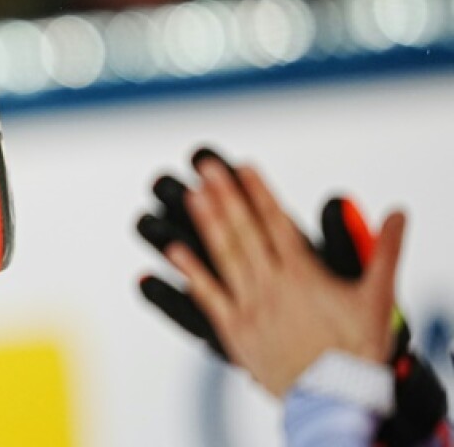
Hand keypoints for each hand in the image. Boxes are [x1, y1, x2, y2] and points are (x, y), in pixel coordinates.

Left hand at [152, 153, 404, 397]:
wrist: (338, 403)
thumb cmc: (359, 353)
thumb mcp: (378, 298)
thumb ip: (384, 251)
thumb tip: (398, 215)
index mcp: (303, 275)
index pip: (277, 223)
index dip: (258, 192)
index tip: (242, 166)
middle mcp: (272, 287)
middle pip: (245, 232)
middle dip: (225, 196)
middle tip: (206, 166)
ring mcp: (250, 308)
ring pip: (224, 258)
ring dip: (206, 223)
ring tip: (190, 194)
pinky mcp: (234, 333)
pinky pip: (207, 299)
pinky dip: (189, 274)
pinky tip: (173, 252)